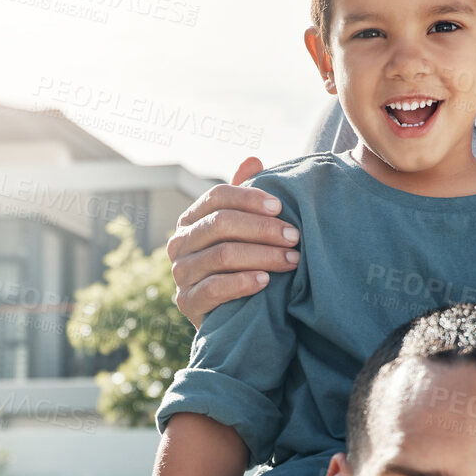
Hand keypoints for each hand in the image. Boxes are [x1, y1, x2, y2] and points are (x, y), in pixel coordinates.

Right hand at [166, 156, 298, 327]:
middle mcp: (180, 243)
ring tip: (292, 260)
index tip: (280, 207)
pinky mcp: (187, 302)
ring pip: (222, 255)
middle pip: (220, 224)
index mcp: (193, 219)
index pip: (217, 196)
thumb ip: (246, 198)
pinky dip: (243, 282)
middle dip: (262, 229)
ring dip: (262, 255)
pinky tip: (267, 281)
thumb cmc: (243, 265)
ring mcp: (181, 273)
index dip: (249, 198)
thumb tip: (253, 159)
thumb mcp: (246, 230)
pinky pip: (215, 288)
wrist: (234, 317)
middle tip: (295, 236)